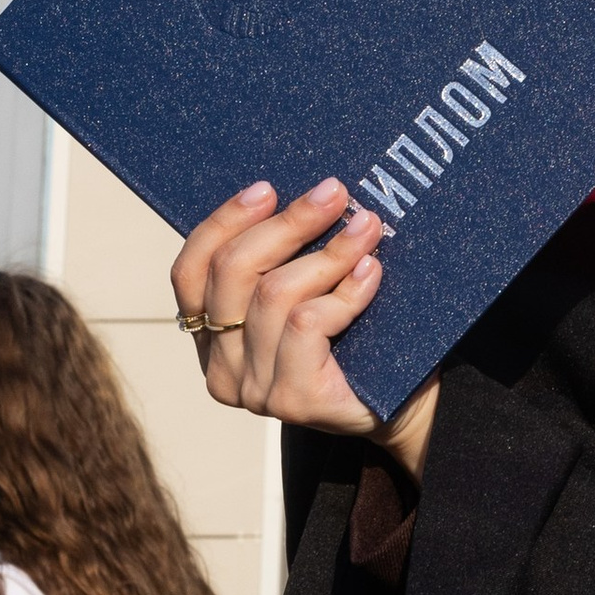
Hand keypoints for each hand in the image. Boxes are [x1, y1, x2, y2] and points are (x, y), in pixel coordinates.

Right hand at [170, 180, 439, 473]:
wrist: (404, 405)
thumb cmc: (355, 339)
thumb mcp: (306, 293)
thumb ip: (282, 260)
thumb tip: (303, 191)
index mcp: (210, 337)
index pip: (190, 272)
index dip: (223, 224)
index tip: (266, 189)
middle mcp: (222, 368)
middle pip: (232, 273)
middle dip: (285, 224)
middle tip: (333, 193)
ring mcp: (255, 389)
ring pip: (274, 294)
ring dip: (328, 253)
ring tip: (366, 228)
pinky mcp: (294, 400)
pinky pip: (307, 324)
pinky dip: (344, 291)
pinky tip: (371, 273)